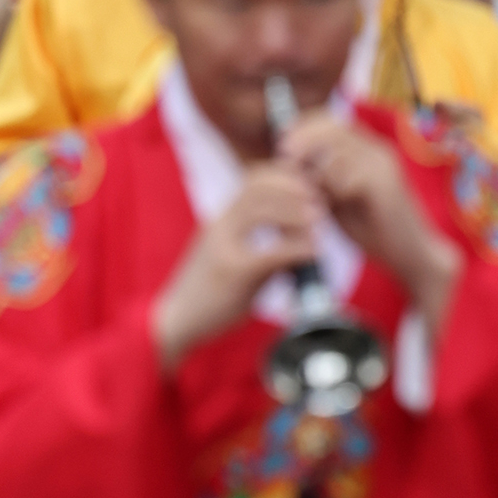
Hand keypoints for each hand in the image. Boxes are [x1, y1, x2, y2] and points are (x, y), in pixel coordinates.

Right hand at [153, 166, 322, 369]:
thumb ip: (264, 252)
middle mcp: (220, 225)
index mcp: (221, 220)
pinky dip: (297, 248)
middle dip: (292, 188)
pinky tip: (316, 252)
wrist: (176, 320)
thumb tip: (300, 250)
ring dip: (296, 212)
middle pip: (257, 188)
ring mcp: (223, 245)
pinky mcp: (232, 271)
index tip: (308, 185)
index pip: (251, 181)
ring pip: (262, 212)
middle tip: (321, 199)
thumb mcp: (235, 263)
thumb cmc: (207, 294)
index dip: (282, 176)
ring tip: (320, 220)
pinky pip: (271, 252)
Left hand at [280, 113, 459, 332]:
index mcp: (367, 150)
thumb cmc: (372, 228)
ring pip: (338, 152)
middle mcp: (378, 151)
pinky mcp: (386, 185)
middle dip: (304, 139)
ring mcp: (384, 166)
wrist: (410, 255)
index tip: (282, 141)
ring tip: (309, 191)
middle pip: (334, 127)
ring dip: (316, 170)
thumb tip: (286, 162)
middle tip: (284, 155)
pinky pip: (348, 176)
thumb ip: (318, 179)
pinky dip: (332, 189)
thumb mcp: (337, 198)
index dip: (305, 125)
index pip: (332, 120)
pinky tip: (328, 207)